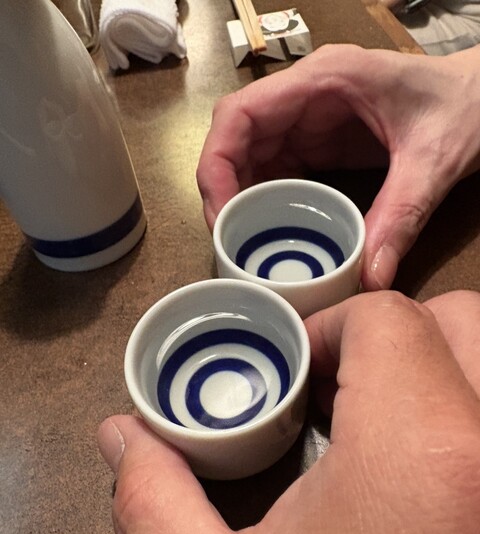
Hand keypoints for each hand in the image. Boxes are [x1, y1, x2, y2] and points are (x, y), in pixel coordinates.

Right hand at [98, 289, 479, 533]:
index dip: (332, 328)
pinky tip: (413, 472)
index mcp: (423, 457)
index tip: (299, 370)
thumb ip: (155, 504)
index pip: (392, 319)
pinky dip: (460, 415)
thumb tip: (119, 435)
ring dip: (435, 370)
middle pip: (462, 322)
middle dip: (392, 336)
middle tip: (338, 387)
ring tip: (376, 424)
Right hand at [196, 44, 479, 289]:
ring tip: (242, 242)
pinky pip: (275, 170)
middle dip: (224, 189)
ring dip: (240, 198)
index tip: (221, 213)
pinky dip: (264, 201)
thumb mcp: (434, 161)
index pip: (241, 113)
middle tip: (228, 240)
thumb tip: (370, 278)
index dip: (217, 163)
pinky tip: (266, 231)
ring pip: (250, 156)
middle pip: (236, 138)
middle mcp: (306, 96)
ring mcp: (310, 118)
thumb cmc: (464, 105)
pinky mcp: (318, 141)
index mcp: (324, 81)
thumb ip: (400, 217)